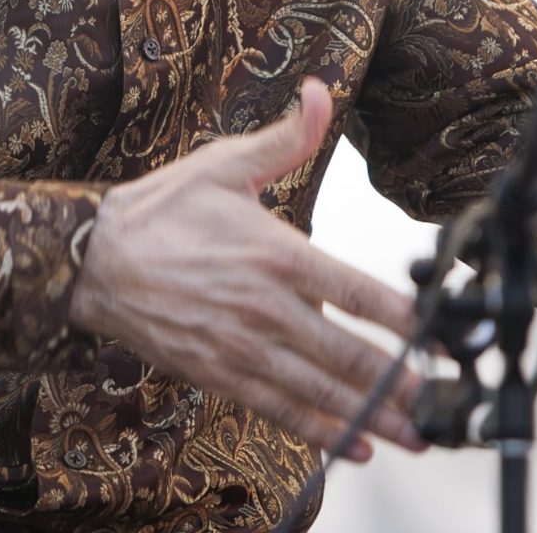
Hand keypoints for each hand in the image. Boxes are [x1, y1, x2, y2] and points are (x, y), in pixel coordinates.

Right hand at [68, 78, 425, 461]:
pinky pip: (279, 410)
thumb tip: (322, 91)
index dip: (404, 319)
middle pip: (346, 355)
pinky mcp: (219, 375)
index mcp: (276, 255)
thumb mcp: (225, 164)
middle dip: (399, 383)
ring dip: (372, 416)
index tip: (442, 338)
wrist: (93, 262)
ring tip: (417, 435)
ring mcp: (242, 348)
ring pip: (319, 390)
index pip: (355, 292)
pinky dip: (319, 433)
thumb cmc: (162, 210)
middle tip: (442, 404)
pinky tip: (354, 447)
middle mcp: (265, 309)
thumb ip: (285, 137)